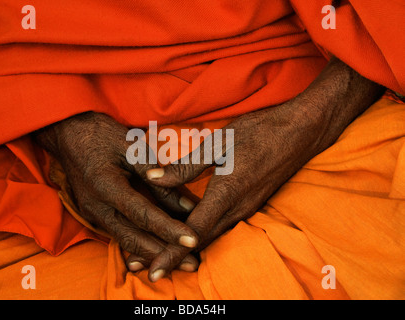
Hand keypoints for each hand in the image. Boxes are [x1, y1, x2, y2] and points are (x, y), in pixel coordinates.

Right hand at [33, 112, 199, 270]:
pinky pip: (120, 235)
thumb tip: (185, 205)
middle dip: (164, 254)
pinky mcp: (95, 215)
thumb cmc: (102, 135)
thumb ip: (158, 178)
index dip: (168, 229)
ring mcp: (92, 213)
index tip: (192, 240)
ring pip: (126, 241)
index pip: (143, 214)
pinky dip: (141, 245)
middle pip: (133, 238)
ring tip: (181, 262)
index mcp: (105, 185)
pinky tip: (159, 250)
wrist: (68, 134)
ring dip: (154, 254)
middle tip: (193, 263)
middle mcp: (96, 206)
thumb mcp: (133, 148)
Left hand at [136, 57, 383, 281]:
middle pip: (201, 242)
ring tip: (161, 255)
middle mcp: (238, 209)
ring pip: (212, 237)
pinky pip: (223, 227)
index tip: (153, 272)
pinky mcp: (251, 205)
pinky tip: (190, 233)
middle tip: (145, 268)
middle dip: (173, 257)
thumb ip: (186, 166)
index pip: (193, 232)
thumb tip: (153, 178)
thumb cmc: (260, 132)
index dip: (171, 253)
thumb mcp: (219, 142)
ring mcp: (247, 209)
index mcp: (227, 193)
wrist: (302, 132)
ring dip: (186, 249)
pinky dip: (203, 236)